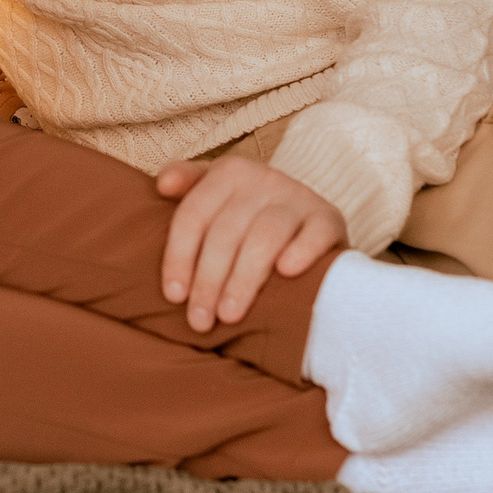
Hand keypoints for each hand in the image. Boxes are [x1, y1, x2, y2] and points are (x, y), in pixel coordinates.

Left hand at [156, 157, 346, 331]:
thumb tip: (163, 185)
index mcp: (229, 173)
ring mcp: (299, 197)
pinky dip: (301, 251)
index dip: (179, 257)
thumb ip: (187, 186)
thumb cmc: (249, 217)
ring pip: (265, 237)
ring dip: (243, 279)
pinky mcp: (329, 219)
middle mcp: (264, 178)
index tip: (174, 296)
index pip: (193, 215)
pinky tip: (286, 273)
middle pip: (226, 232)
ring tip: (229, 315)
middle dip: (208, 280)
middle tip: (200, 320)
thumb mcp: (217, 197)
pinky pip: (315, 233)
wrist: (309, 223)